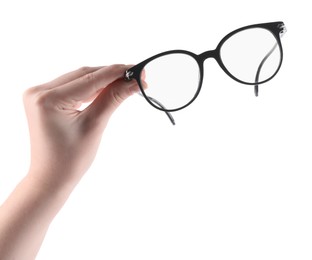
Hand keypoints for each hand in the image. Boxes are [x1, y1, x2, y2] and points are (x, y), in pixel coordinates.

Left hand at [23, 65, 138, 189]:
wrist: (52, 177)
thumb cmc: (70, 159)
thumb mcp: (95, 125)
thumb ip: (114, 98)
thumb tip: (133, 82)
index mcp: (48, 99)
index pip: (90, 78)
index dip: (117, 73)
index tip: (138, 70)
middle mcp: (39, 91)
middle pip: (84, 75)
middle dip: (112, 75)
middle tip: (137, 76)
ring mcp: (40, 94)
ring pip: (80, 79)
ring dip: (104, 81)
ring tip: (127, 83)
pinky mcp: (45, 99)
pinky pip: (73, 87)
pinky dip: (92, 88)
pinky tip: (109, 88)